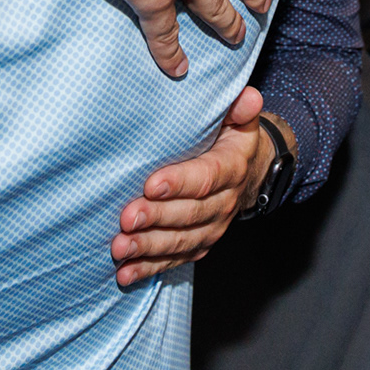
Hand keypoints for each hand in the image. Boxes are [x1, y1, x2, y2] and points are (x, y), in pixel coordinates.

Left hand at [111, 88, 278, 284]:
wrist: (245, 174)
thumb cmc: (228, 140)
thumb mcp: (237, 121)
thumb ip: (239, 110)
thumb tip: (249, 96)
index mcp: (231, 168)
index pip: (206, 177)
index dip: (180, 182)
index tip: (151, 184)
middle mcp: (223, 203)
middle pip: (190, 214)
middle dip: (157, 217)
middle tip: (127, 218)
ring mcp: (211, 228)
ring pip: (181, 241)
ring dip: (148, 246)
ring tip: (121, 247)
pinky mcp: (198, 245)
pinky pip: (174, 260)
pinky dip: (149, 268)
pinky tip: (125, 273)